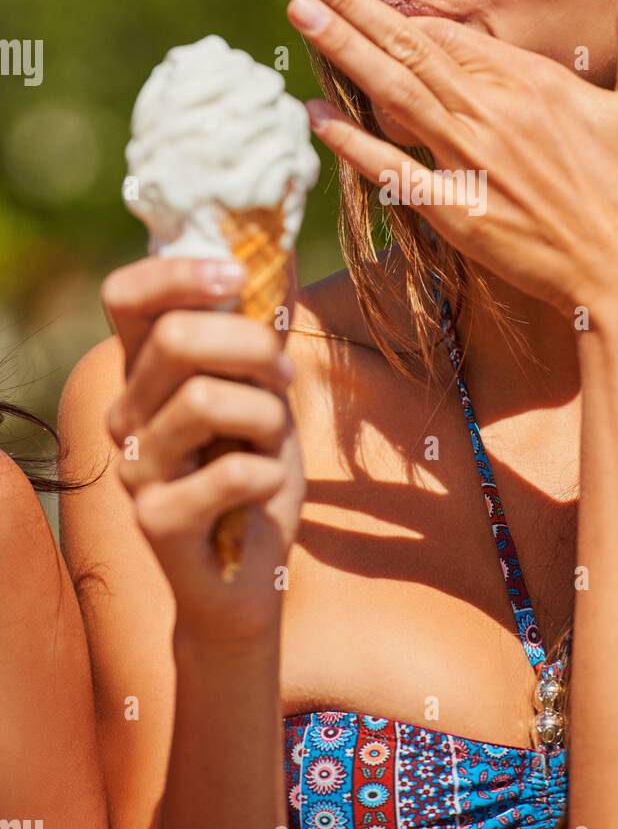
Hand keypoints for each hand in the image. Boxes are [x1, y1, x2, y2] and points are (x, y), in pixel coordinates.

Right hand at [102, 257, 304, 644]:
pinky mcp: (157, 521)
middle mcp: (124, 413)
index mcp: (143, 372)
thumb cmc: (253, 470)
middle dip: (252, 346)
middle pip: (176, 339)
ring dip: (266, 413)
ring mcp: (134, 469)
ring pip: (206, 400)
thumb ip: (257, 330)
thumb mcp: (261, 390)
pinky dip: (269, 472)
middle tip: (282, 375)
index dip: (177, 273)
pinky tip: (266, 487)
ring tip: (273, 436)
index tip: (237, 276)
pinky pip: (232, 472)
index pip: (125, 296)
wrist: (244, 577)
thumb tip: (276, 251)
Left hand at [282, 0, 617, 325]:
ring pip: (391, 95)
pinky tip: (315, 115)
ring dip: (341, 52)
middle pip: (407, 49)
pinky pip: (393, 171)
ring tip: (297, 12)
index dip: (402, 6)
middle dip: (348, 5)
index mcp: (535, 85)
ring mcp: (468, 166)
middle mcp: (491, 116)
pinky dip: (352, 143)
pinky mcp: (456, 216)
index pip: (452, 34)